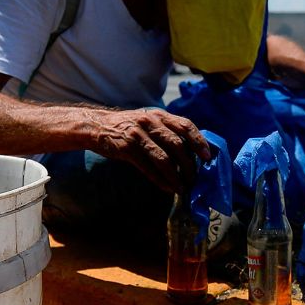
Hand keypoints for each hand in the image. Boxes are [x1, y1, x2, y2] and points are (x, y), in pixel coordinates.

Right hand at [88, 107, 211, 192]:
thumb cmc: (128, 126)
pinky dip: (160, 180)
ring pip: (164, 159)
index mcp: (160, 115)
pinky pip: (148, 168)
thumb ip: (167, 130)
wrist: (97, 126)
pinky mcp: (127, 149)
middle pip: (178, 145)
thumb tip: (191, 150)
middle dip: (189, 166)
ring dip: (176, 177)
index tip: (207, 157)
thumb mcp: (149, 120)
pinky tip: (167, 188)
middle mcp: (151, 122)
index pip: (186, 125)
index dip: (199, 141)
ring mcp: (138, 135)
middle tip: (194, 180)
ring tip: (182, 188)